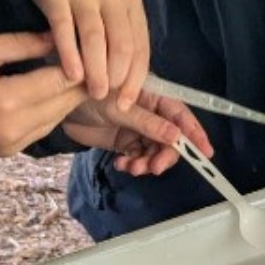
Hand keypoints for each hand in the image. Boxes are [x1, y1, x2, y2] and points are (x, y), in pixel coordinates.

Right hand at [0, 31, 87, 155]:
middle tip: (88, 59)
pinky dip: (55, 109)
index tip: (86, 48)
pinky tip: (55, 92)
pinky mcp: (13, 151)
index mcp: (7, 99)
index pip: (60, 79)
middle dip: (80, 80)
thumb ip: (22, 43)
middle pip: (66, 101)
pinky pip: (47, 127)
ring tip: (75, 73)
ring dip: (70, 96)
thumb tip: (59, 37)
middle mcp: (17, 126)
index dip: (79, 63)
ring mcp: (15, 143)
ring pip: (61, 116)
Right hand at [29, 0, 149, 109]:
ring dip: (95, 69)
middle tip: (106, 97)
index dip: (136, 78)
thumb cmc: (93, 1)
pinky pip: (64, 27)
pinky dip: (69, 53)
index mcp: (132, 4)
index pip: (140, 47)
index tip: (127, 102)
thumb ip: (122, 44)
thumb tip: (127, 89)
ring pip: (95, 37)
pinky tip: (71, 74)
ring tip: (93, 92)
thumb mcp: (116, 16)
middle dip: (116, 75)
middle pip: (120, 43)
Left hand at [63, 90, 214, 176]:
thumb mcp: (120, 109)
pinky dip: (133, 164)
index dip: (195, 133)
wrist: (60, 104)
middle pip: (170, 138)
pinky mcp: (125, 142)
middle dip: (165, 155)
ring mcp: (138, 128)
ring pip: (155, 151)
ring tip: (132, 167)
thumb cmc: (90, 95)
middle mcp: (151, 113)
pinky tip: (120, 164)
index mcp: (155, 97)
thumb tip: (177, 137)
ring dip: (147, 163)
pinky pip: (138, 157)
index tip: (205, 153)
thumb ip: (148, 124)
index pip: (181, 116)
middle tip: (153, 169)